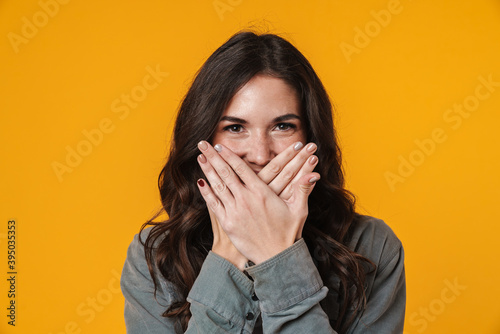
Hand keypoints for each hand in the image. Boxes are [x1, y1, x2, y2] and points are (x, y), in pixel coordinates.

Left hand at [196, 141, 319, 263]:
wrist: (276, 257)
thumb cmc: (289, 233)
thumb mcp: (299, 209)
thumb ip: (303, 188)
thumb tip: (314, 172)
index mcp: (261, 193)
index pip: (241, 168)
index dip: (229, 155)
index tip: (220, 146)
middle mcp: (246, 199)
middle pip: (225, 173)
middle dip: (213, 157)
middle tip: (203, 144)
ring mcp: (235, 211)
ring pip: (218, 186)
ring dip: (207, 170)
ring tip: (200, 158)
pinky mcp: (228, 224)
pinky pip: (214, 204)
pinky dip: (207, 192)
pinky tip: (201, 182)